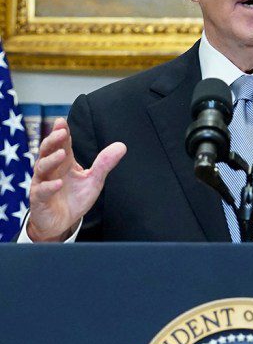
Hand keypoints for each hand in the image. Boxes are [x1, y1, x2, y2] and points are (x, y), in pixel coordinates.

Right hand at [26, 118, 125, 241]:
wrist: (62, 222)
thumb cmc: (74, 198)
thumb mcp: (93, 180)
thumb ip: (104, 163)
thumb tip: (122, 145)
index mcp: (64, 163)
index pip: (62, 144)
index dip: (61, 132)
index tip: (62, 121)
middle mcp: (50, 170)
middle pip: (47, 151)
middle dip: (53, 141)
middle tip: (61, 132)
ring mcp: (42, 183)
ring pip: (41, 168)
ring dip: (51, 160)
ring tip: (62, 154)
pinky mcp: (39, 199)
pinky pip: (42, 191)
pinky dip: (49, 186)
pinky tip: (58, 183)